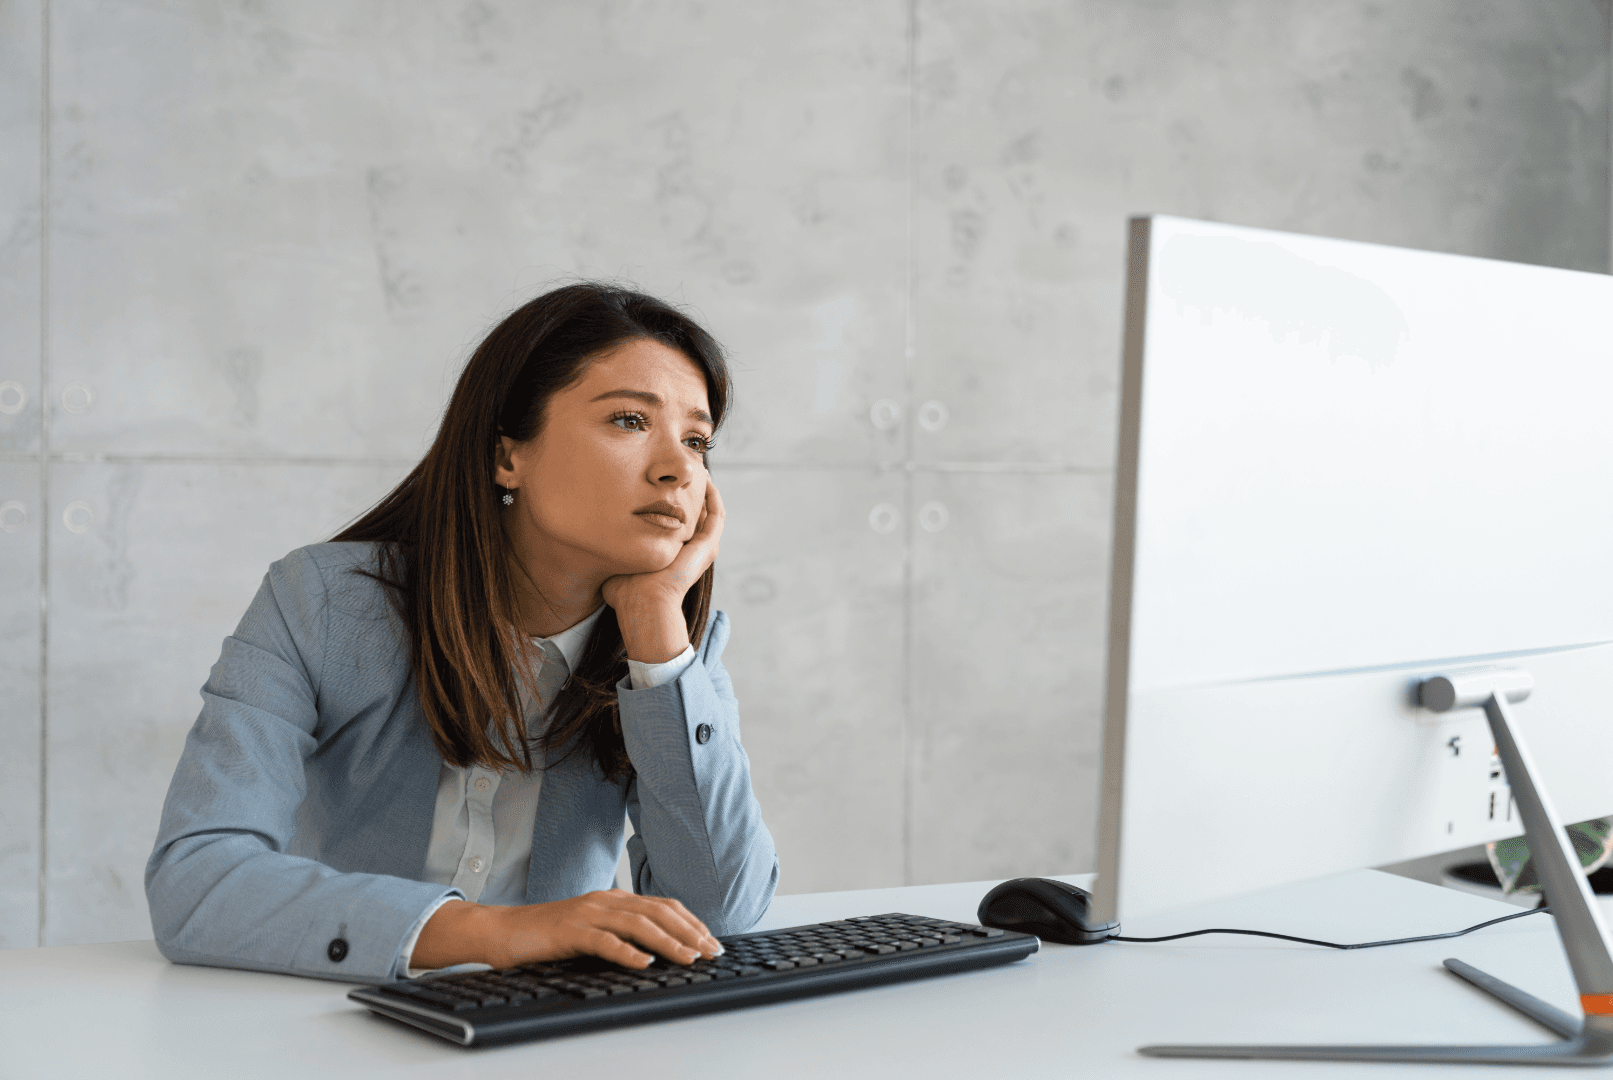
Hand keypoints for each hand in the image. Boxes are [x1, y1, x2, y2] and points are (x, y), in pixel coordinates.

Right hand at [412, 889, 722, 971]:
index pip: (662, 906)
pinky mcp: (570, 931)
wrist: (506, 930)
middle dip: (689, 932)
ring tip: (688, 958)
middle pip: (657, 913)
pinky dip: (627, 952)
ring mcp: (588, 913)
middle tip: (711, 952)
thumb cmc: (550, 935)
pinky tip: (644, 963)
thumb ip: (621, 931)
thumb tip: (657, 949)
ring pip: (637, 924)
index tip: (711, 941)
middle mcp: (606, 900)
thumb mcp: (593, 928)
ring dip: (667, 942)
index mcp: (615, 899)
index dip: (690, 922)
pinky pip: (604, 941)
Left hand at [602, 479, 724, 663]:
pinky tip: (704, 478)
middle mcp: (691, 550)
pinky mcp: (708, 545)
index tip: (659, 482)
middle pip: (696, 512)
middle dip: (690, 490)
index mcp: (674, 553)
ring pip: (710, 510)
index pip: (677, 521)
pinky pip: (717, 514)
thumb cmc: (626, 592)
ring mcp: (703, 548)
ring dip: (705, 489)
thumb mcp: (618, 561)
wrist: (644, 605)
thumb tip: (593, 536)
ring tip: (697, 467)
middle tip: (679, 469)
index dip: (672, 500)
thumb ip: (612, 548)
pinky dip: (713, 495)